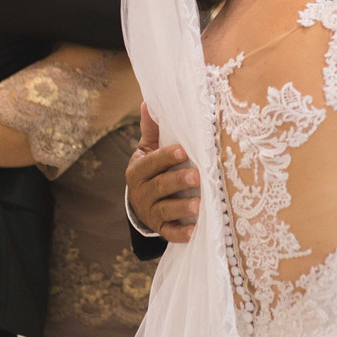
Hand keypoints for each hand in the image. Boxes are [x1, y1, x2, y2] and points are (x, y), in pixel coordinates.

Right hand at [125, 102, 199, 242]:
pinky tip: (193, 231)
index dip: (165, 157)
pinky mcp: (160, 228)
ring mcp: (150, 212)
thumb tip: (149, 102)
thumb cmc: (152, 170)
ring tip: (198, 204)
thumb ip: (152, 130)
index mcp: (137, 170)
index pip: (150, 163)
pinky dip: (180, 233)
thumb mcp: (148, 150)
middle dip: (177, 181)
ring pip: (165, 210)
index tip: (182, 151)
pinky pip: (169, 233)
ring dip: (181, 207)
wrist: (141, 202)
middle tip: (196, 175)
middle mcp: (141, 192)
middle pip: (159, 186)